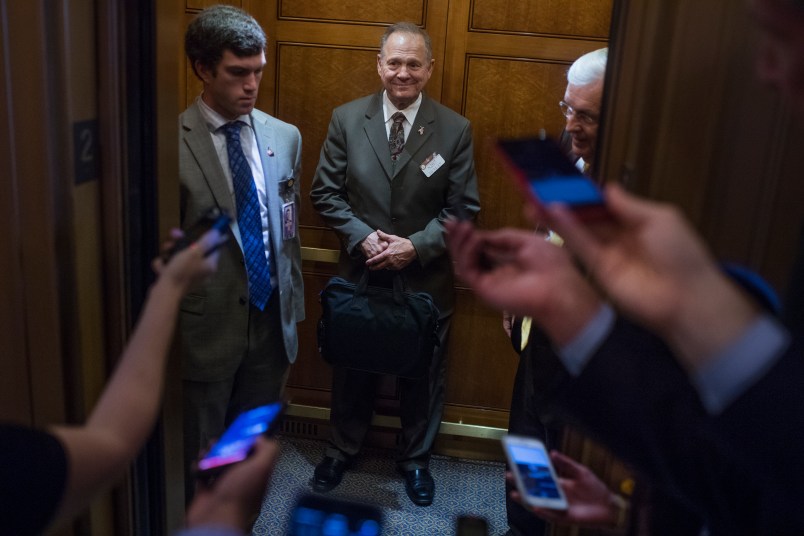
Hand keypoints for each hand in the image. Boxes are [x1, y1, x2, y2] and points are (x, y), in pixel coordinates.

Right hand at [151, 228, 222, 291]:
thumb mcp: (194, 252)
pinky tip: (160, 267)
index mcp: (210, 265)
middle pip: (194, 251)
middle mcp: (202, 271)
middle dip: (180, 243)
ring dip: (170, 253)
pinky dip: (164, 266)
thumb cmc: (181, 271)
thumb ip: (205, 242)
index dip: (203, 238)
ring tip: (164, 254)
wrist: (164, 293)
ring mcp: (189, 277)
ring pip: (179, 258)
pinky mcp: (177, 280)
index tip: (193, 232)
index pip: (212, 248)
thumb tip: (217, 233)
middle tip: (173, 236)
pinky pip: (171, 268)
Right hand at [185, 436, 278, 531]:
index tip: (240, 431)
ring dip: (211, 455)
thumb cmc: (240, 496)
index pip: (256, 454)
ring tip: (207, 450)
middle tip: (220, 441)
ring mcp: (223, 487)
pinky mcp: (207, 493)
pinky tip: (199, 463)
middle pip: (234, 458)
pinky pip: (202, 476)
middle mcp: (241, 481)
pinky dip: (199, 467)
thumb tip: (263, 438)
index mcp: (257, 475)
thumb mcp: (262, 467)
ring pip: (217, 465)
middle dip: (226, 446)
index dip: (248, 442)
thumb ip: (267, 450)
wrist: (217, 519)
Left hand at [365, 230, 416, 269]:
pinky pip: (391, 268)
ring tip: (378, 265)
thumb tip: (377, 231)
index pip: (376, 259)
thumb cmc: (403, 243)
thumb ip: (384, 236)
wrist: (413, 249)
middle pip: (379, 266)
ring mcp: (394, 265)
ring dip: (382, 267)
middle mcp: (390, 261)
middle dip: (374, 267)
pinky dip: (388, 267)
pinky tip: (387, 264)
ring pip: (385, 268)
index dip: (370, 262)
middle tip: (370, 267)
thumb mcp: (393, 238)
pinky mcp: (398, 267)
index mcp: (387, 253)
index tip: (367, 263)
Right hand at [445, 219, 601, 344]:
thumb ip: (503, 237)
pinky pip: (467, 270)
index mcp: (509, 263)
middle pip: (469, 255)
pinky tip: (474, 239)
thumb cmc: (550, 264)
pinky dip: (467, 252)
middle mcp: (496, 273)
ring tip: (460, 226)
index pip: (483, 249)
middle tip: (450, 222)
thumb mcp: (527, 241)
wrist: (558, 289)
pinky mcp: (483, 289)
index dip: (473, 235)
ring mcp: (488, 282)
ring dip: (460, 243)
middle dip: (459, 238)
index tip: (462, 221)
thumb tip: (482, 235)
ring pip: (464, 262)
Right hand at [508, 450, 624, 529]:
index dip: (529, 472)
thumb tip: (552, 453)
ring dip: (527, 499)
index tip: (518, 464)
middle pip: (535, 490)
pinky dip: (542, 511)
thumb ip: (566, 463)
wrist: (609, 506)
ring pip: (539, 503)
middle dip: (522, 484)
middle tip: (510, 476)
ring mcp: (559, 506)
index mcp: (559, 483)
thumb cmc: (596, 489)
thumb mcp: (581, 472)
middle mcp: (556, 495)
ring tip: (516, 493)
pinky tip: (534, 505)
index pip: (540, 477)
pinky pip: (550, 515)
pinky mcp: (564, 517)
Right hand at [541, 184, 759, 368]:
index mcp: (638, 221)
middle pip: (588, 216)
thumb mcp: (661, 219)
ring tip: (535, 200)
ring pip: (579, 230)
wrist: (685, 299)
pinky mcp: (598, 270)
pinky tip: (552, 213)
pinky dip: (566, 230)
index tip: (565, 179)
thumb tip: (607, 188)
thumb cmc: (681, 254)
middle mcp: (620, 236)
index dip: (586, 192)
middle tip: (541, 189)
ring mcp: (608, 254)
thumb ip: (630, 204)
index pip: (606, 203)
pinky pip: (580, 246)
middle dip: (566, 203)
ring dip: (558, 215)